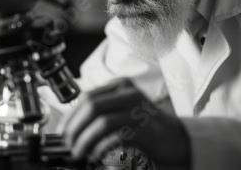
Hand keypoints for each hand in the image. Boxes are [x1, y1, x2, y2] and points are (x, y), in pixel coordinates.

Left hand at [62, 78, 190, 168]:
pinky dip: (101, 147)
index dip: (71, 114)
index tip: (63, 130)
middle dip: (74, 126)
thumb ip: (103, 109)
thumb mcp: (124, 108)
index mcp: (122, 86)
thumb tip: (73, 124)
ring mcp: (138, 111)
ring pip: (101, 121)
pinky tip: (96, 154)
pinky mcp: (145, 130)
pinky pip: (116, 137)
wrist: (178, 138)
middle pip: (91, 105)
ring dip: (84, 139)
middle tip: (68, 143)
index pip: (87, 96)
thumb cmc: (147, 125)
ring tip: (78, 151)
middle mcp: (129, 94)